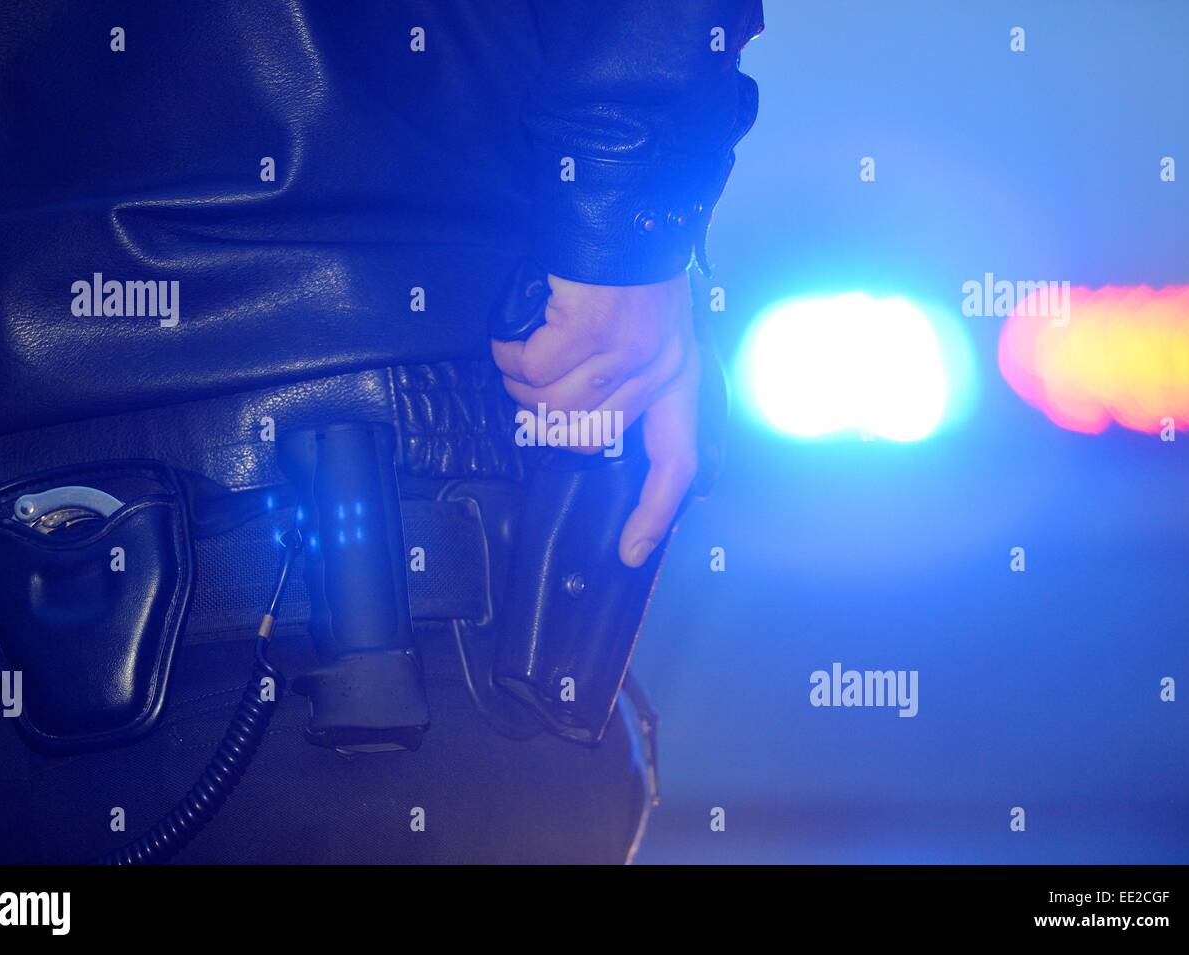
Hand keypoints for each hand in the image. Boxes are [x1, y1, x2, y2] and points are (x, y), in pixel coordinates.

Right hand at [491, 271, 700, 567]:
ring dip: (521, 380)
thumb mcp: (649, 333)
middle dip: (543, 415)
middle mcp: (659, 369)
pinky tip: (517, 330)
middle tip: (532, 379)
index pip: (677, 464)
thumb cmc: (627, 272)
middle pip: (583, 435)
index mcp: (678, 378)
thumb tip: (584, 434)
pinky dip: (510, 351)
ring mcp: (626, 350)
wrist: (624, 208)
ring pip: (549, 403)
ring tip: (525, 347)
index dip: (653, 514)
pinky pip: (528, 367)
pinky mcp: (588, 328)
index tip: (631, 552)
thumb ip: (628, 385)